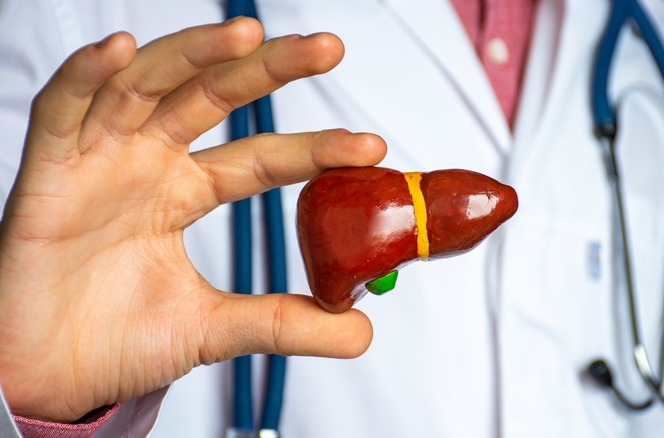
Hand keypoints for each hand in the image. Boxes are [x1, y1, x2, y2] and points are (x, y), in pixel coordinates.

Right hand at [0, 18, 383, 421]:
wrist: (50, 375)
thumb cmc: (120, 340)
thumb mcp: (216, 329)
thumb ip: (284, 323)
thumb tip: (360, 331)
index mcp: (187, 192)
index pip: (262, 157)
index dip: (313, 149)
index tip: (369, 148)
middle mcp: (149, 164)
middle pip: (214, 97)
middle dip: (269, 69)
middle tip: (327, 48)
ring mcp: (101, 161)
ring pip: (148, 85)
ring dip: (194, 54)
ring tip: (247, 35)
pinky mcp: (48, 173)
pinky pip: (62, 110)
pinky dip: (85, 77)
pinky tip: (118, 48)